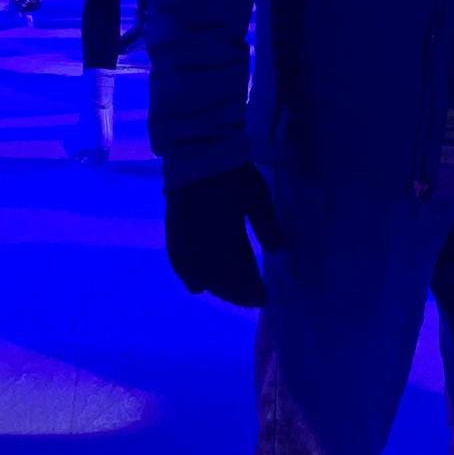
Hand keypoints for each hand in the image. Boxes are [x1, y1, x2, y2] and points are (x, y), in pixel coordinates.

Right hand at [165, 163, 282, 307]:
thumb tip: (280, 251)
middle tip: (252, 301)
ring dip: (215, 287)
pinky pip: (179, 262)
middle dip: (236, 292)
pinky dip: (188, 276)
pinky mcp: (173, 231)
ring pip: (198, 274)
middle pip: (219, 278)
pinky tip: (196, 286)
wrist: (198, 153)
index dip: (250, 289)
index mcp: (225, 235)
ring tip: (230, 295)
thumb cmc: (233, 174)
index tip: (264, 298)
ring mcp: (184, 239)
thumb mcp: (257, 197)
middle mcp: (201, 243)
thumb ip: (267, 226)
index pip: (238, 273)